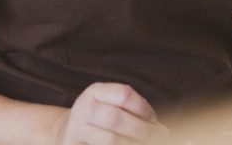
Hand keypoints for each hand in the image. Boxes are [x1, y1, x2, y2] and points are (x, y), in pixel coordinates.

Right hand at [52, 83, 168, 144]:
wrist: (68, 134)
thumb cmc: (101, 121)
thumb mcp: (113, 107)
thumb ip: (136, 113)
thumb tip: (163, 131)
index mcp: (95, 92)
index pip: (123, 94)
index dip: (144, 109)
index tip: (155, 122)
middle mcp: (83, 108)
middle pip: (115, 118)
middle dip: (142, 130)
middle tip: (159, 137)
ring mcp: (77, 130)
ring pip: (109, 140)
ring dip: (133, 143)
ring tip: (146, 144)